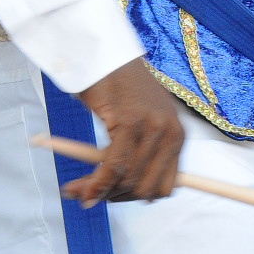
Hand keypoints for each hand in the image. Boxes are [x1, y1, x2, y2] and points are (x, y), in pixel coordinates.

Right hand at [61, 58, 183, 205]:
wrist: (105, 55)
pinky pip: (113, 166)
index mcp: (178, 135)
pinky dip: (95, 181)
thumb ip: (138, 156)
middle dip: (114, 198)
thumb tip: (118, 194)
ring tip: (75, 189)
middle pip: (146, 188)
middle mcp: (171, 133)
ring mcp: (153, 127)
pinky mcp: (131, 122)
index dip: (136, 197)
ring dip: (100, 191)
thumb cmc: (119, 89)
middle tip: (87, 196)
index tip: (112, 197)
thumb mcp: (138, 124)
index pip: (165, 187)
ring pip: (128, 180)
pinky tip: (78, 185)